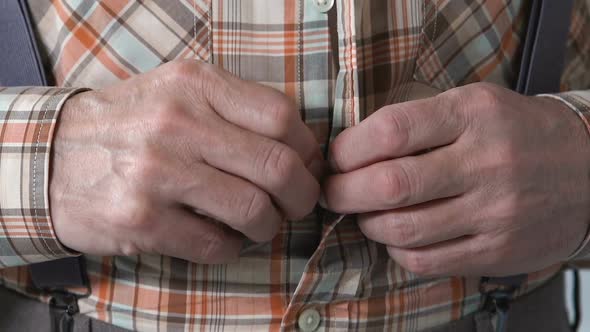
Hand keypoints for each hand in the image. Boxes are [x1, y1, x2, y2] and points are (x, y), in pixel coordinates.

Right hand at [50, 60, 322, 263]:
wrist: (51, 158)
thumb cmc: (131, 125)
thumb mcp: (180, 92)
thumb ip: (238, 110)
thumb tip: (302, 151)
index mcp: (194, 84)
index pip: (281, 117)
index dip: (306, 149)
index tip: (304, 166)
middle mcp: (177, 123)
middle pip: (277, 167)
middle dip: (301, 196)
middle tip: (295, 205)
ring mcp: (157, 173)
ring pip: (253, 211)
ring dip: (268, 226)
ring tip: (258, 224)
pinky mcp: (141, 220)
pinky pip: (215, 245)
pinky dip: (230, 248)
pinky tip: (220, 237)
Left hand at [323, 83, 589, 276]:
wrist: (588, 169)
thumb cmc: (516, 131)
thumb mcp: (473, 103)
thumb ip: (418, 121)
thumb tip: (352, 149)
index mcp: (473, 116)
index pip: (392, 131)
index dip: (349, 148)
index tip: (336, 157)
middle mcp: (485, 163)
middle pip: (391, 184)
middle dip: (343, 192)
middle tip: (332, 192)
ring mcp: (493, 212)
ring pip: (403, 229)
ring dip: (367, 223)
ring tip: (364, 212)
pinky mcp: (497, 251)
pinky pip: (425, 260)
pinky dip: (396, 250)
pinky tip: (396, 235)